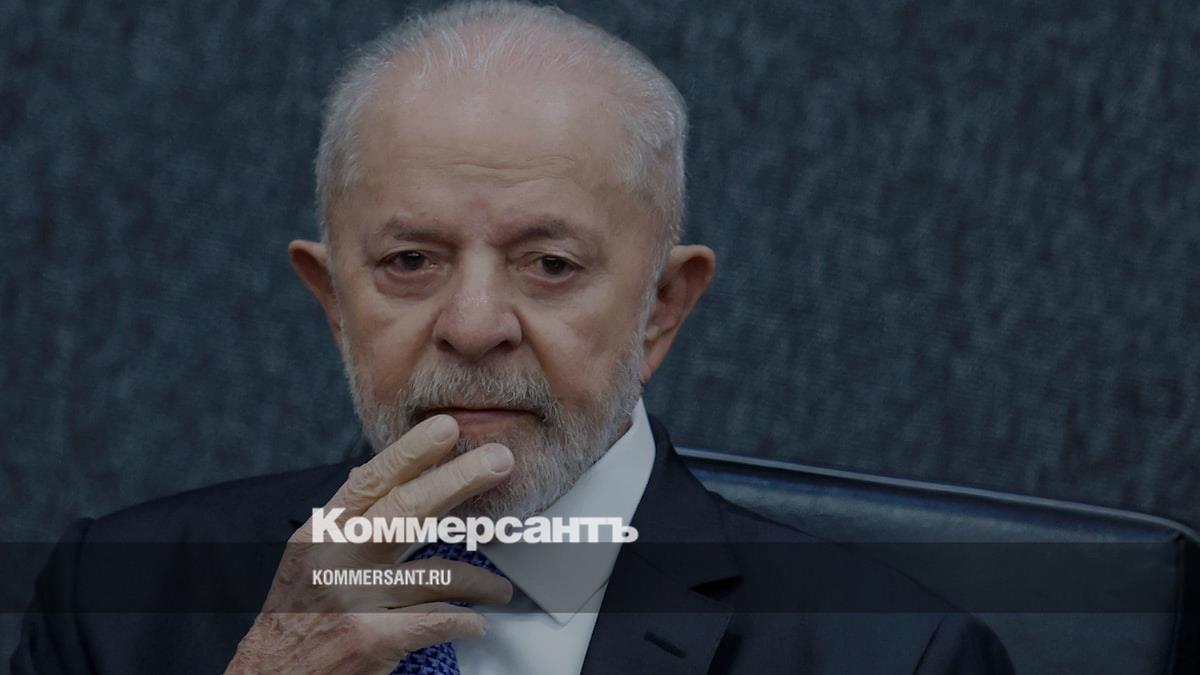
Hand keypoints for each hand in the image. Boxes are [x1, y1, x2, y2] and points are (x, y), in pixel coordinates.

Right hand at [225, 415, 514, 673]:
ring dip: (481, 582)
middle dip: (459, 480)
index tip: (446, 428)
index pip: (370, 482)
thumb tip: (365, 471)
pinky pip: (437, 620)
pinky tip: (478, 623)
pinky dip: (466, 622)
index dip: (411, 452)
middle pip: (406, 510)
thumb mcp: (305, 561)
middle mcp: (336, 561)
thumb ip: (341, 520)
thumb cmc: (292, 621)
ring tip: (500, 590)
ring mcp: (353, 600)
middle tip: (499, 461)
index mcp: (321, 535)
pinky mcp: (370, 640)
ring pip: (437, 574)